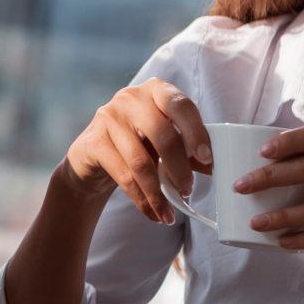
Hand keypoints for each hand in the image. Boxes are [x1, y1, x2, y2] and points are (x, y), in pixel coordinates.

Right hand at [58, 79, 211, 223]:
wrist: (92, 155)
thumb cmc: (136, 143)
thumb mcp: (163, 141)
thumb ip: (186, 149)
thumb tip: (211, 166)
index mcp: (155, 91)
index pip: (180, 105)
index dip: (196, 132)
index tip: (207, 159)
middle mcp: (130, 98)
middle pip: (163, 135)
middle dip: (179, 169)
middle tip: (188, 190)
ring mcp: (109, 117)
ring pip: (141, 162)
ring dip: (159, 193)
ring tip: (169, 212)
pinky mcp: (94, 142)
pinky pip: (124, 176)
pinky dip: (142, 199)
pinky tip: (152, 212)